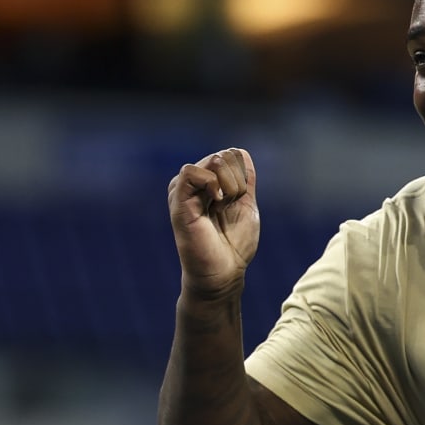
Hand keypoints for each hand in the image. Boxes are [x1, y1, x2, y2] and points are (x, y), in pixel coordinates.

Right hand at [168, 148, 258, 300]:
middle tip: (229, 207)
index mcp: (208, 182)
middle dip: (239, 182)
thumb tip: (241, 152)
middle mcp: (193, 182)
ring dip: (231, 185)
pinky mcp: (178, 200)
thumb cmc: (234, 245)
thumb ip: (245, 181)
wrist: (224, 272)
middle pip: (226, 155)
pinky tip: (216, 202)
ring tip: (222, 207)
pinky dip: (213, 183)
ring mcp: (184, 189)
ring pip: (214, 160)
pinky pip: (192, 171)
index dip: (244, 176)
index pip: (233, 155)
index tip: (237, 202)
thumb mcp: (246, 206)